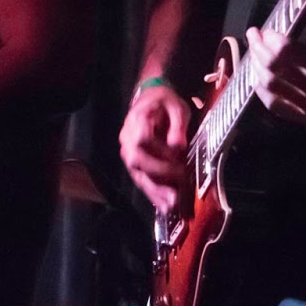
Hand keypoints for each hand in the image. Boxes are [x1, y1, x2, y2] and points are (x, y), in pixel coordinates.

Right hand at [118, 84, 189, 212]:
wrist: (151, 99)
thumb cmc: (165, 102)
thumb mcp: (177, 106)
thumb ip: (178, 126)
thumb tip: (178, 146)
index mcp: (138, 119)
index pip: (143, 139)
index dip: (160, 152)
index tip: (178, 158)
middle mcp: (127, 138)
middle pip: (136, 161)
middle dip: (157, 177)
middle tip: (176, 190)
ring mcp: (128, 152)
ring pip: (137, 174)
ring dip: (155, 191)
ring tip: (171, 206)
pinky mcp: (134, 163)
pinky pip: (141, 179)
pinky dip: (153, 194)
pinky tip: (164, 206)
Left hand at [244, 25, 305, 124]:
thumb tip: (299, 2)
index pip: (284, 52)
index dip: (269, 40)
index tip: (263, 30)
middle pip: (273, 70)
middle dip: (258, 50)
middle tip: (253, 36)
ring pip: (271, 89)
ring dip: (257, 70)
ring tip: (254, 55)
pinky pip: (278, 108)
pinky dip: (264, 94)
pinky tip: (259, 80)